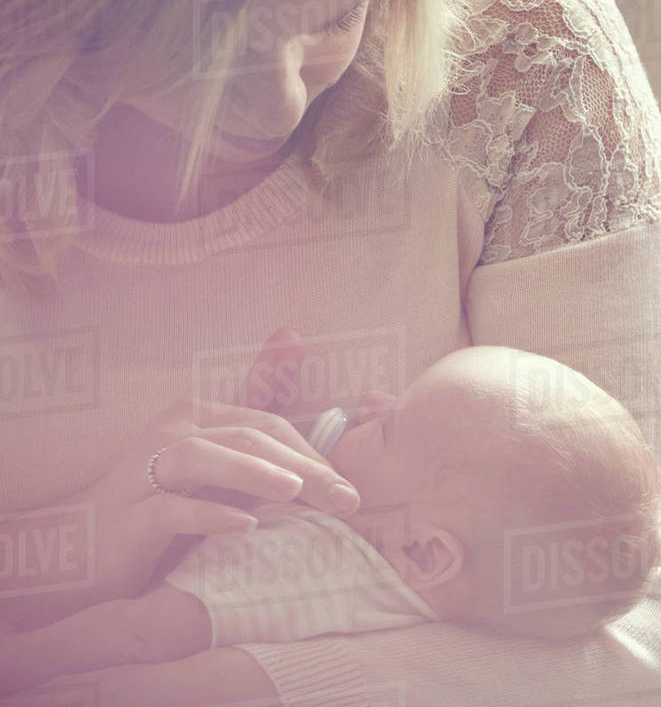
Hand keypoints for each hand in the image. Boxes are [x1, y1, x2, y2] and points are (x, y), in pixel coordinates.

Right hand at [7, 329, 361, 628]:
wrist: (83, 551)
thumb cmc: (165, 505)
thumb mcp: (219, 471)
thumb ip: (260, 432)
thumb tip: (296, 338)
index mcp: (199, 417)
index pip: (269, 424)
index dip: (312, 453)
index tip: (348, 490)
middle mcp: (171, 432)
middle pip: (247, 437)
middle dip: (301, 466)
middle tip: (344, 498)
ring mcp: (144, 472)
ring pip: (203, 457)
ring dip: (253, 473)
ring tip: (297, 492)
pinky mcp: (128, 516)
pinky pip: (169, 510)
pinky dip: (209, 514)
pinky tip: (245, 526)